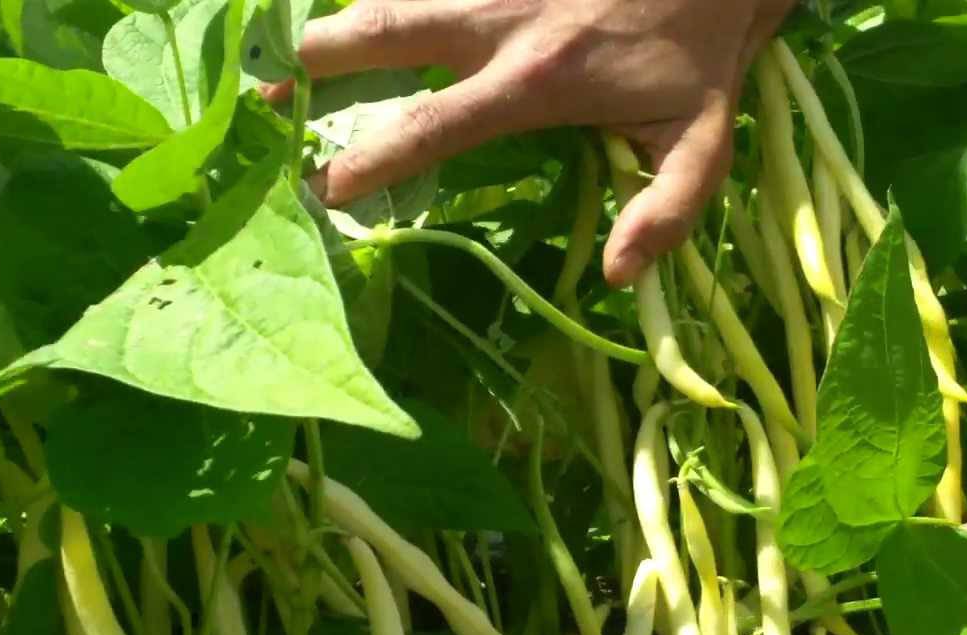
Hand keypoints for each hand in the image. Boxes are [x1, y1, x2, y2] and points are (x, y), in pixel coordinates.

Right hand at [263, 0, 794, 285]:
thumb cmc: (702, 53)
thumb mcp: (701, 141)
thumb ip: (664, 210)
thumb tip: (614, 276)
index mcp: (534, 80)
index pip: (431, 124)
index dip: (369, 157)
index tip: (321, 190)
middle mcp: (496, 20)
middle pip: (383, 33)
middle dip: (315, 60)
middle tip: (264, 94)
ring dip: (334, 20)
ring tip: (279, 52)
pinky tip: (354, 13)